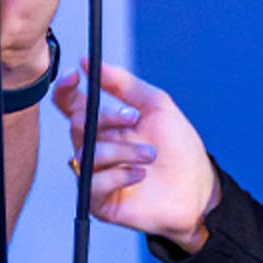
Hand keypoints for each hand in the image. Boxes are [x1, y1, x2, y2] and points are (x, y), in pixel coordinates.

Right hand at [52, 60, 217, 251]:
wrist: (196, 187)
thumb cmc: (179, 147)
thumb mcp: (155, 105)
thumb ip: (123, 83)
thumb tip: (89, 62)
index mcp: (104, 124)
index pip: (70, 104)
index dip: (65, 88)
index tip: (75, 75)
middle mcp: (95, 147)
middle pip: (77, 125)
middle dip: (107, 119)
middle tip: (134, 120)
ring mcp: (95, 174)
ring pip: (87, 154)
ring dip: (122, 150)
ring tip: (150, 155)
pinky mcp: (99, 201)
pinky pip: (93, 183)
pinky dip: (119, 175)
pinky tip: (140, 175)